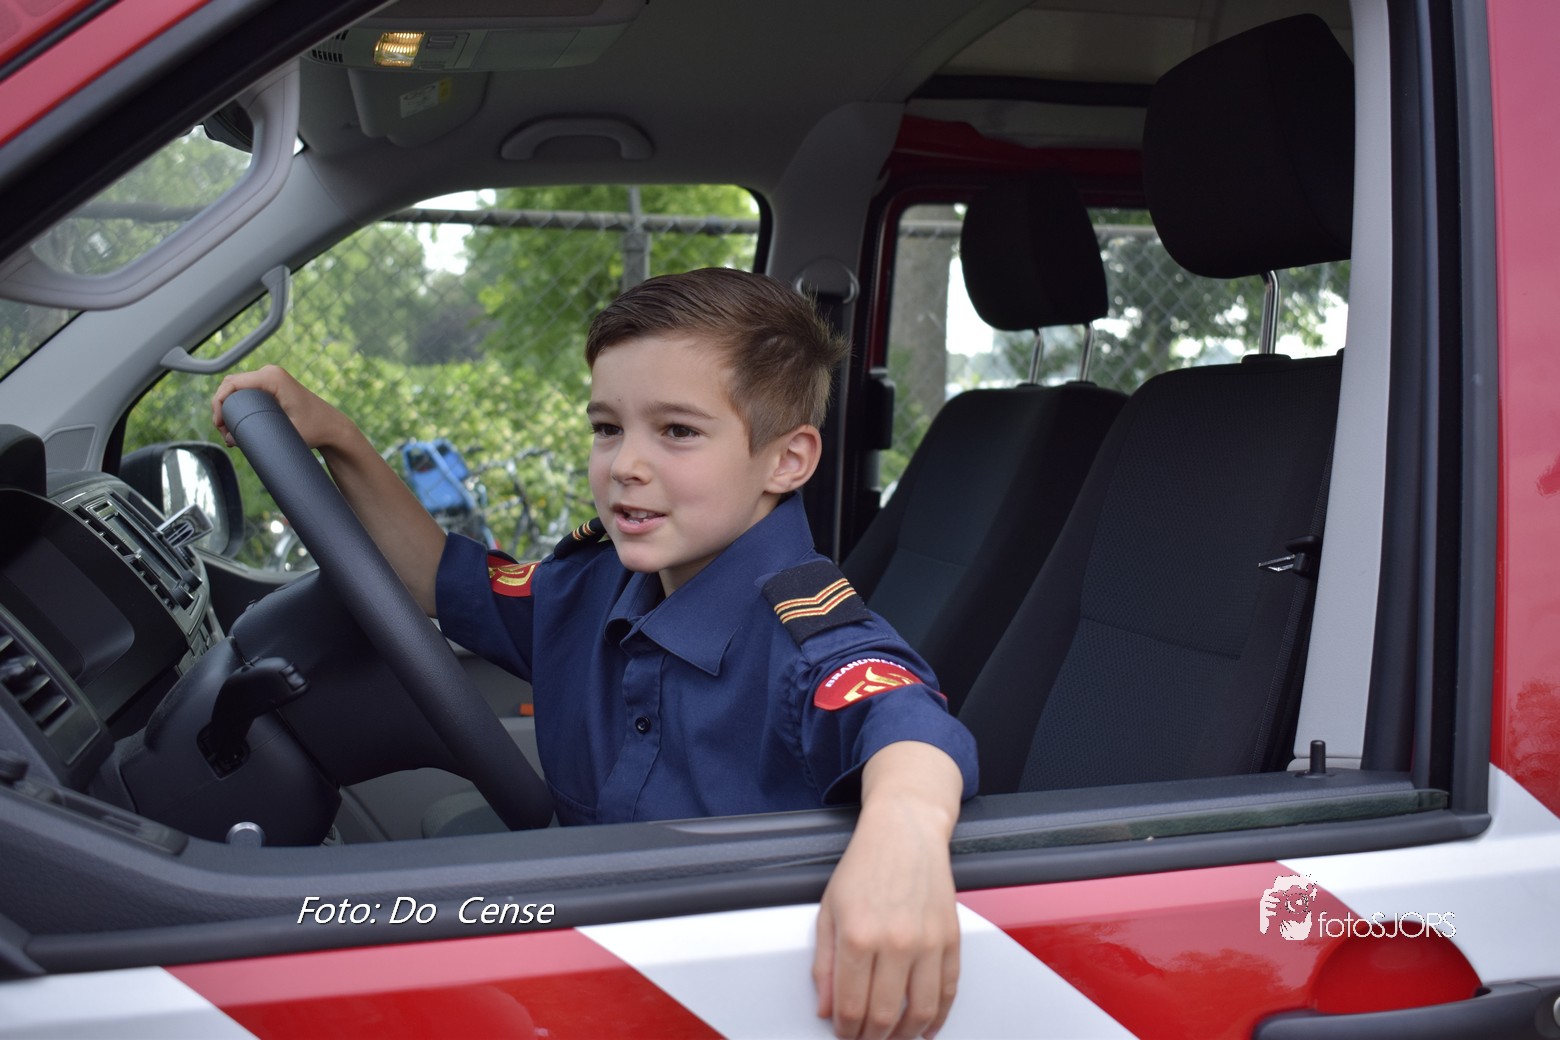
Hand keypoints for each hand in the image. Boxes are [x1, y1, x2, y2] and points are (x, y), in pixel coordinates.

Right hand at [211, 364, 350, 451]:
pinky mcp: (272, 386)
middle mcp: (270, 373)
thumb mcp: (286, 433)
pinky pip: (246, 391)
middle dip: (222, 408)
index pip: (232, 384)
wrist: (333, 427)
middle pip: (231, 385)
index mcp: (273, 377)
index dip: (219, 402)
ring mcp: (271, 378)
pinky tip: (236, 423)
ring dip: (228, 408)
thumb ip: (257, 435)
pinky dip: (237, 405)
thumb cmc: (316, 429)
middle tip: (224, 433)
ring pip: (237, 389)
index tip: (219, 424)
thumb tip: (231, 439)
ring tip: (230, 433)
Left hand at [814, 742, 960, 1039]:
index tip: (844, 1032)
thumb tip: (826, 1007)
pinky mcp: (951, 938)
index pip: (851, 1007)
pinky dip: (938, 1016)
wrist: (905, 829)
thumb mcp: (829, 910)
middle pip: (884, 1016)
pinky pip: (949, 990)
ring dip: (905, 1033)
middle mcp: (895, 941)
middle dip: (872, 1036)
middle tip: (866, 1037)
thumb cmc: (866, 863)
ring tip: (894, 1035)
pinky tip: (927, 1025)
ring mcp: (928, 941)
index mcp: (858, 935)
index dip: (846, 1030)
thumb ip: (825, 964)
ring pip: (920, 1012)